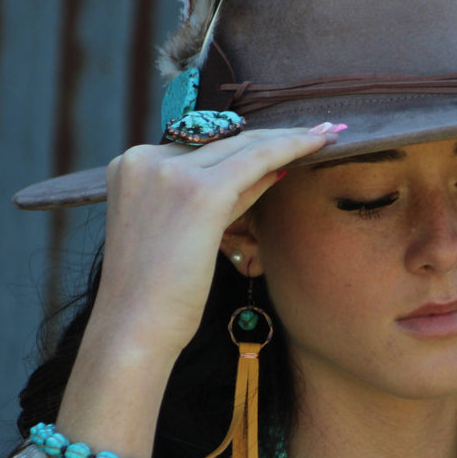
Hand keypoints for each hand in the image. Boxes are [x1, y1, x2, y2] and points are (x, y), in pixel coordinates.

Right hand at [92, 127, 336, 359]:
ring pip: (243, 146)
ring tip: (325, 135)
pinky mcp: (199, 191)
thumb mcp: (182, 232)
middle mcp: (145, 159)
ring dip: (288, 139)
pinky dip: (291, 148)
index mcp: (130, 166)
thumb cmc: (157, 295)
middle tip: (317, 130)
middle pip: (222, 141)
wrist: (135, 328)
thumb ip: (216, 197)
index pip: (201, 149)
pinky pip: (257, 159)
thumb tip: (270, 170)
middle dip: (272, 135)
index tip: (279, 137)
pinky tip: (318, 145)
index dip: (245, 143)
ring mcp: (169, 172)